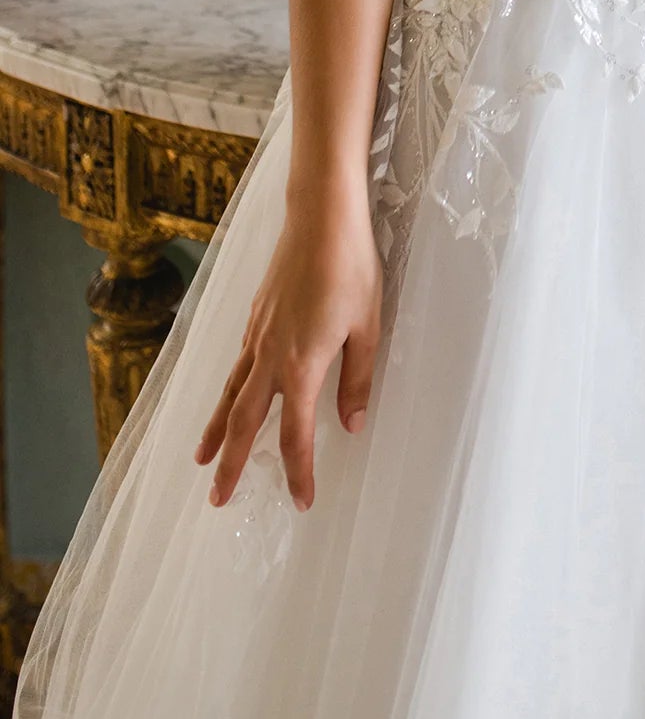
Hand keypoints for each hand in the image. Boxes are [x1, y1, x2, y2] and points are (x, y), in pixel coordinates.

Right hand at [194, 196, 381, 513]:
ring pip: (229, 394)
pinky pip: (235, 365)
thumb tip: (352, 425)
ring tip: (202, 459)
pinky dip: (226, 391)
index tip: (300, 500)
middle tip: (218, 500)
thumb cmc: (351, 269)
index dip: (297, 471)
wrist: (321, 218)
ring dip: (216, 430)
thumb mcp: (368, 328)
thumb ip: (357, 380)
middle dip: (232, 464)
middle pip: (244, 423)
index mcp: (301, 367)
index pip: (295, 435)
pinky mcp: (254, 317)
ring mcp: (257, 335)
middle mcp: (270, 357)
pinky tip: (228, 395)